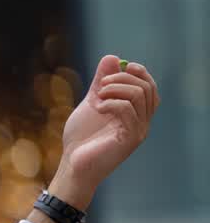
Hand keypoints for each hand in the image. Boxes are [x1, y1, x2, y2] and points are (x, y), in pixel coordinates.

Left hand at [50, 54, 159, 210]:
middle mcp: (142, 122)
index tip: (122, 65)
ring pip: (139, 95)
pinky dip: (112, 102)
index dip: (140, 73)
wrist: (72, 165)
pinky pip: (128, 110)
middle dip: (124, 78)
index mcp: (136, 113)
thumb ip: (101, 83)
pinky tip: (98, 108)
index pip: (149, 87)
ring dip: (116, 88)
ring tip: (97, 97)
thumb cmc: (81, 138)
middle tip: (102, 84)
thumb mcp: (91, 104)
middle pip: (147, 88)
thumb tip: (113, 57)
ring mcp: (138, 131)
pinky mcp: (130, 139)